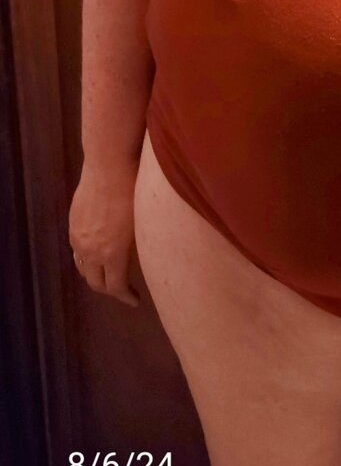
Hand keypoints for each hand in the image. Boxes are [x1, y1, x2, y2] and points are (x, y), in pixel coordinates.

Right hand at [69, 162, 139, 306]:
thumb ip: (137, 246)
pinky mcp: (73, 224)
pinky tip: (96, 252)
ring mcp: (78, 237)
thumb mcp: (142, 222)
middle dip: (109, 290)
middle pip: (95, 282)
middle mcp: (91, 250)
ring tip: (109, 273)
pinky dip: (86, 258)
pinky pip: (77, 250)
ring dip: (95, 275)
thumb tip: (141, 259)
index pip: (115, 287)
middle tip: (123, 289)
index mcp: (112, 252)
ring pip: (83, 267)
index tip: (135, 300)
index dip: (125, 297)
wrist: (109, 165)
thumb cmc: (134, 190)